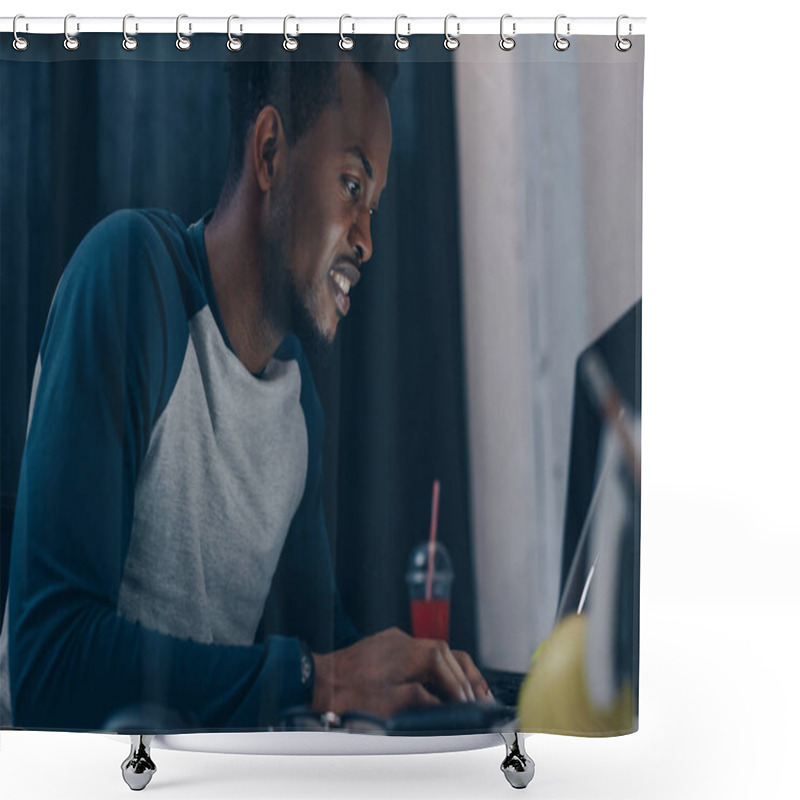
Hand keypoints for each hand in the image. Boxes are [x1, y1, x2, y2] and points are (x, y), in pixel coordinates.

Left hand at [311, 627, 492, 718]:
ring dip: (451, 673)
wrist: (319, 680)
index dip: (464, 691)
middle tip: (480, 700)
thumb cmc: (352, 693)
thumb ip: (427, 702)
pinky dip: (434, 670)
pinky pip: (420, 654)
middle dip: (466, 679)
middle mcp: (409, 640)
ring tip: (464, 693)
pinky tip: (435, 685)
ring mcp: (397, 641)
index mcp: (415, 652)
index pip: (451, 669)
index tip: (475, 708)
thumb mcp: (394, 704)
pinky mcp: (387, 646)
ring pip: (436, 653)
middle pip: (450, 656)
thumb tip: (448, 704)